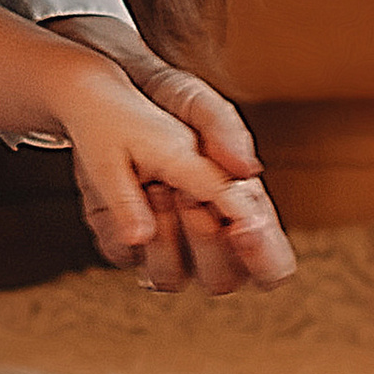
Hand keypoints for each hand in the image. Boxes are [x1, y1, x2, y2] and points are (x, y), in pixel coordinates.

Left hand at [50, 29, 295, 294]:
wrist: (103, 92)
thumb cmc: (161, 98)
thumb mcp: (193, 100)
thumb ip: (223, 127)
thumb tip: (248, 169)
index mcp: (237, 209)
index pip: (270, 264)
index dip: (261, 254)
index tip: (240, 226)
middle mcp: (202, 234)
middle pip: (222, 280)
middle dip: (205, 240)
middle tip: (186, 195)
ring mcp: (161, 242)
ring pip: (169, 279)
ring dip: (163, 238)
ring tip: (156, 185)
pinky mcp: (121, 237)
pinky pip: (123, 256)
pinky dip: (119, 229)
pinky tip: (124, 191)